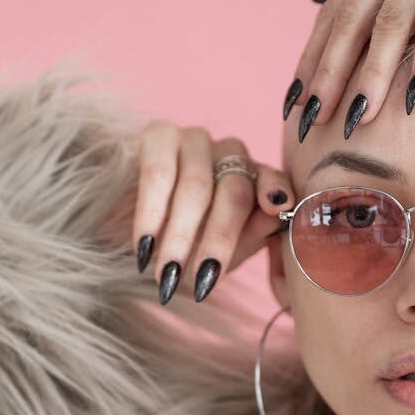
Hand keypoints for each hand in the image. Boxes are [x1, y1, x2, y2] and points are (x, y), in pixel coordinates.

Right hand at [132, 121, 293, 304]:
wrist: (138, 236)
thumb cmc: (186, 245)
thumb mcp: (220, 252)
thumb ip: (249, 236)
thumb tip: (275, 215)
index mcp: (255, 177)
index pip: (272, 181)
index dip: (274, 192)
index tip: (277, 207)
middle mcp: (230, 152)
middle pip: (234, 192)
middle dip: (218, 239)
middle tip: (203, 279)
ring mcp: (196, 140)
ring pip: (196, 185)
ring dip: (180, 234)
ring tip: (168, 273)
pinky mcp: (159, 135)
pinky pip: (157, 172)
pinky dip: (150, 213)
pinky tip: (144, 245)